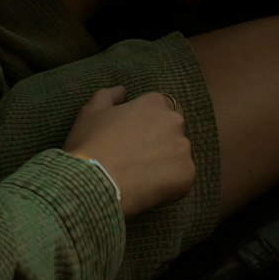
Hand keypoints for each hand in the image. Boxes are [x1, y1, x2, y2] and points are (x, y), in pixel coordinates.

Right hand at [63, 85, 195, 217]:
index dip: (149, 123)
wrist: (96, 182)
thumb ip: (109, 95)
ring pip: (178, 155)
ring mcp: (183, 148)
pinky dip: (170, 184)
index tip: (135, 137)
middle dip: (161, 141)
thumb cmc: (91, 143)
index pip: (161, 108)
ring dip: (166, 162)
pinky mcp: (187, 174)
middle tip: (138, 157)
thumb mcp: (91, 112)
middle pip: (173, 130)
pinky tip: (149, 189)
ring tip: (143, 177)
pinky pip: (182, 178)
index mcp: (154, 103)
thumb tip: (122, 90)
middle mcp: (174, 121)